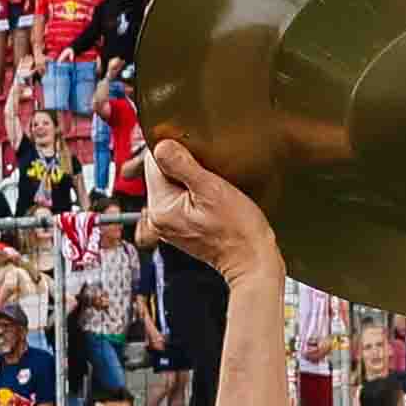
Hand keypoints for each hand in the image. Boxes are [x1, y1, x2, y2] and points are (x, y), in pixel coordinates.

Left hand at [137, 137, 278, 283]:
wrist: (252, 259)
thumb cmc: (237, 231)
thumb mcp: (212, 189)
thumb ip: (183, 165)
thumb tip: (162, 146)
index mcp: (160, 208)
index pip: (154, 164)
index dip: (174, 151)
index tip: (195, 153)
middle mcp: (158, 218)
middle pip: (161, 174)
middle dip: (183, 166)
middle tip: (209, 173)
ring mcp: (168, 224)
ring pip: (173, 185)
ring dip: (190, 179)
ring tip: (212, 187)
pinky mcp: (180, 226)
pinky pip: (181, 198)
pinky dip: (194, 192)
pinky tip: (211, 197)